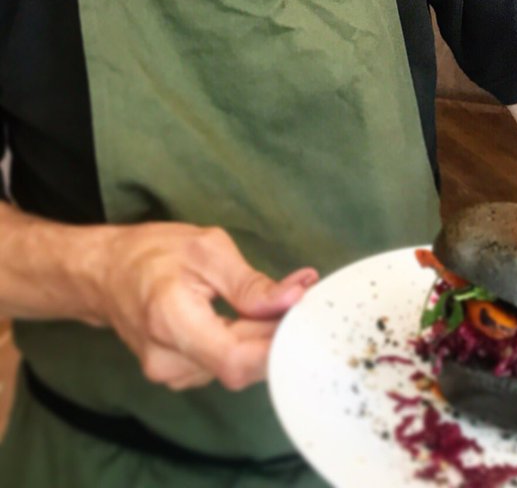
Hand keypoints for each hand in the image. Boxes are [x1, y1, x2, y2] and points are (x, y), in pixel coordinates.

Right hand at [91, 222, 317, 391]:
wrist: (105, 275)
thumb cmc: (153, 253)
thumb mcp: (207, 250)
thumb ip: (250, 283)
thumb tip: (293, 299)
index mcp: (171, 322)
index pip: (234, 359)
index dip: (276, 347)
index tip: (304, 319)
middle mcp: (168, 361)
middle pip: (240, 363)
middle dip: (278, 332)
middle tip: (304, 296)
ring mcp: (171, 373)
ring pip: (236, 365)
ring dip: (264, 336)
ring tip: (281, 300)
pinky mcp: (179, 373)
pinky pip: (224, 362)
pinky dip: (248, 340)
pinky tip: (259, 315)